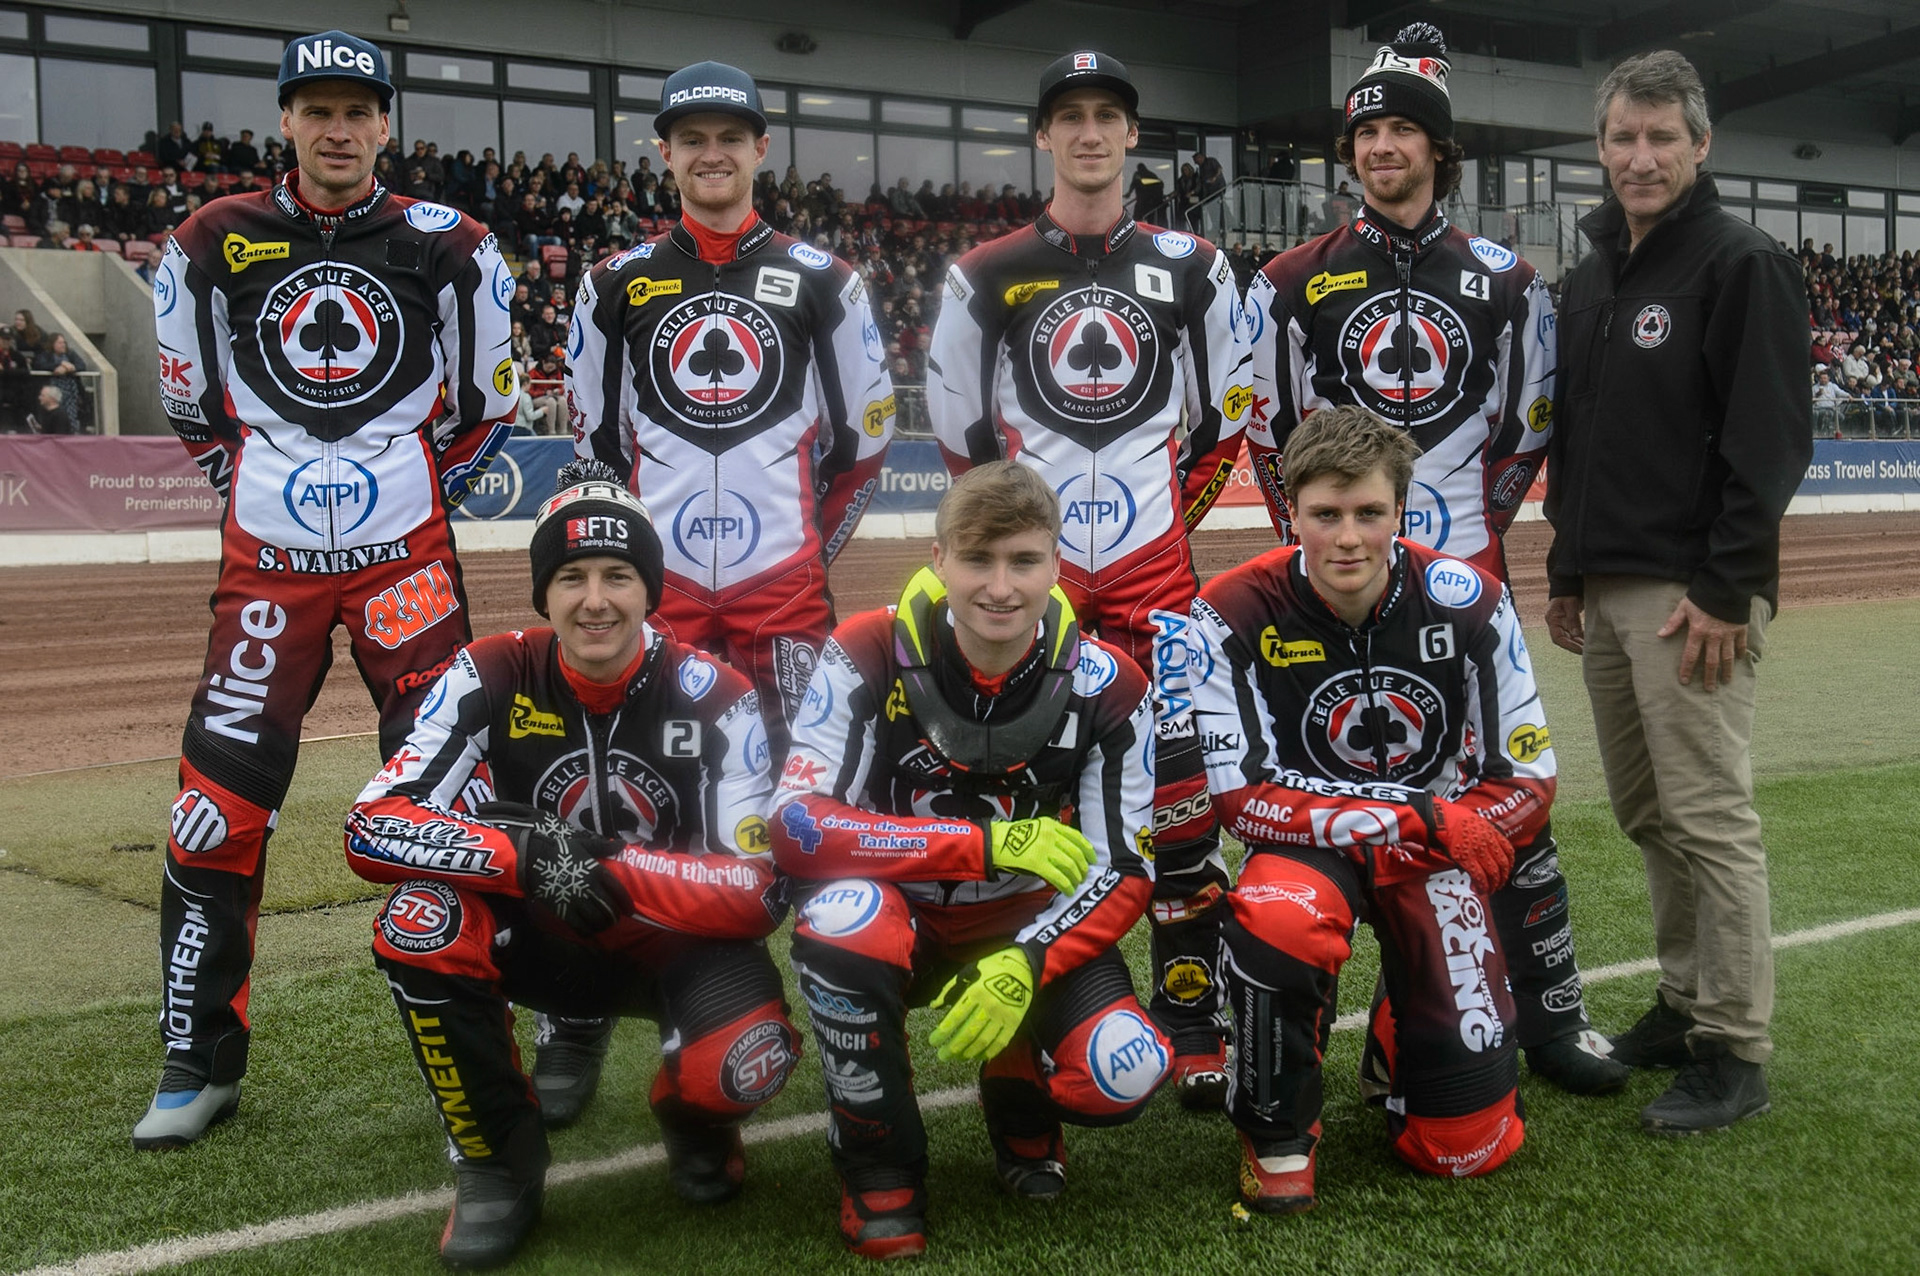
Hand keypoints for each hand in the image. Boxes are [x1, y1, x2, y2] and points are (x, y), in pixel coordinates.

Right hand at [475, 801, 627, 932]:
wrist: (532, 859)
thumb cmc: (559, 850)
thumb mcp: (583, 844)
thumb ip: (603, 847)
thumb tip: (622, 843)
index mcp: (596, 871)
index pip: (618, 891)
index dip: (626, 903)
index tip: (629, 910)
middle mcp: (589, 887)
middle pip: (609, 909)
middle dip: (614, 917)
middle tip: (614, 919)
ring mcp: (576, 900)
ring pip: (597, 921)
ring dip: (603, 926)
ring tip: (603, 925)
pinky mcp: (563, 910)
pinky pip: (580, 927)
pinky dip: (587, 932)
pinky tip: (588, 931)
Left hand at [928, 946, 1032, 1062]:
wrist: (1022, 966)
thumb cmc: (991, 968)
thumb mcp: (968, 972)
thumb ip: (950, 989)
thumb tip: (934, 1005)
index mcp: (975, 992)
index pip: (955, 1017)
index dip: (943, 1032)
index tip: (933, 1041)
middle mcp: (988, 1006)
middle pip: (967, 1033)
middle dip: (952, 1047)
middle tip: (942, 1056)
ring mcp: (1002, 1016)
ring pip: (983, 1040)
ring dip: (968, 1052)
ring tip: (957, 1058)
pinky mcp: (1014, 1022)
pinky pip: (1000, 1042)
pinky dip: (988, 1052)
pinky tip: (978, 1056)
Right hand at [988, 817, 1095, 894]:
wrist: (994, 843)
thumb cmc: (1011, 837)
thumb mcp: (1035, 828)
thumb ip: (1051, 836)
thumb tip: (1066, 853)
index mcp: (1050, 825)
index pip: (1076, 836)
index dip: (1087, 849)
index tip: (1092, 858)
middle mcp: (1050, 835)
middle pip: (1075, 852)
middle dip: (1083, 866)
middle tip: (1084, 875)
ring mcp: (1044, 849)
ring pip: (1069, 865)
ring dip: (1075, 877)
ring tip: (1076, 884)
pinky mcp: (1037, 863)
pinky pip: (1058, 876)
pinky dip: (1066, 885)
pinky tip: (1068, 890)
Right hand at [1422, 798, 1514, 896]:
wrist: (1439, 818)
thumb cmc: (1452, 816)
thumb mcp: (1475, 820)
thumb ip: (1483, 832)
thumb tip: (1485, 844)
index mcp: (1491, 832)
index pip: (1508, 851)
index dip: (1510, 864)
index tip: (1506, 870)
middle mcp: (1487, 842)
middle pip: (1502, 865)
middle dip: (1502, 878)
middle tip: (1499, 884)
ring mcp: (1478, 851)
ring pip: (1492, 873)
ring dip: (1492, 885)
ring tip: (1488, 890)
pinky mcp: (1466, 859)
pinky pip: (1478, 876)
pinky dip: (1481, 885)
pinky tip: (1478, 888)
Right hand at [1544, 595, 1584, 654]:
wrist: (1567, 587)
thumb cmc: (1567, 593)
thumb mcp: (1570, 603)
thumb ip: (1572, 618)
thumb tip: (1576, 634)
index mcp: (1552, 619)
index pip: (1557, 638)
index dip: (1568, 645)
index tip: (1579, 649)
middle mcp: (1556, 624)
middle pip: (1564, 640)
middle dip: (1575, 647)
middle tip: (1587, 652)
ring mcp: (1562, 625)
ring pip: (1570, 639)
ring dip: (1579, 644)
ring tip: (1589, 648)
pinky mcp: (1569, 624)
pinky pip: (1575, 634)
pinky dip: (1581, 638)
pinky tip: (1589, 641)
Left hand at [1657, 596, 1747, 690]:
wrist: (1725, 587)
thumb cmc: (1702, 597)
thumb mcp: (1684, 607)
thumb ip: (1673, 622)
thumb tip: (1660, 635)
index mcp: (1697, 632)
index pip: (1690, 656)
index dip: (1686, 670)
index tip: (1684, 681)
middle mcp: (1714, 637)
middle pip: (1711, 662)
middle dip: (1709, 677)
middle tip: (1709, 689)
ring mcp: (1729, 634)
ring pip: (1727, 658)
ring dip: (1726, 671)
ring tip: (1726, 681)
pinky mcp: (1741, 629)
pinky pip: (1741, 645)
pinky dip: (1740, 653)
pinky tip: (1740, 661)